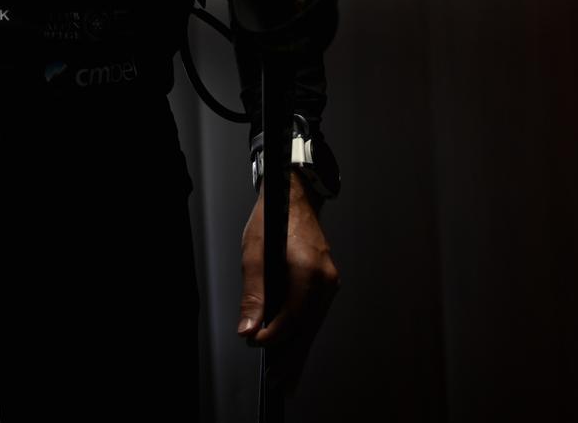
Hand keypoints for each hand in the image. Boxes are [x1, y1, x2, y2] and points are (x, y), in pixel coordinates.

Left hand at [237, 170, 339, 390]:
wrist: (293, 196)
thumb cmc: (273, 219)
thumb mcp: (254, 253)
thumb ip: (253, 293)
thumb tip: (248, 327)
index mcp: (310, 272)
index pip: (293, 316)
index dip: (273, 335)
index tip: (254, 343)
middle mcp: (326, 281)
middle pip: (307, 327)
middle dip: (290, 355)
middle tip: (276, 381)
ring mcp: (329, 283)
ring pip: (312, 324)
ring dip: (297, 348)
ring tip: (283, 374)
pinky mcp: (326, 283)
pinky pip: (314, 314)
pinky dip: (302, 332)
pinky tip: (293, 348)